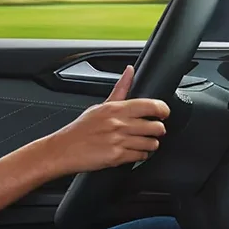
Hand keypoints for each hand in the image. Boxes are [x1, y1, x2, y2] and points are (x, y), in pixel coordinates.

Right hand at [36, 65, 170, 174]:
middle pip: (156, 127)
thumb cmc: (81, 129)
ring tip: (144, 143)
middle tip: (153, 130)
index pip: (150, 105)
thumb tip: (130, 70)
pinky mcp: (117, 157)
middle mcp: (119, 124)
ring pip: (151, 143)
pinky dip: (141, 156)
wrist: (64, 150)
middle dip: (158, 130)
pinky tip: (135, 152)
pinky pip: (141, 156)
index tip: (164, 113)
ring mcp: (119, 141)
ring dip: (151, 144)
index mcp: (116, 109)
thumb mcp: (100, 106)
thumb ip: (120, 89)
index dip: (163, 110)